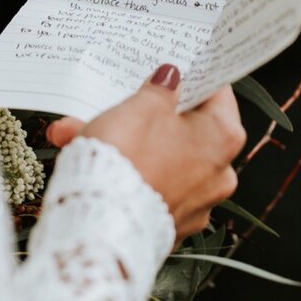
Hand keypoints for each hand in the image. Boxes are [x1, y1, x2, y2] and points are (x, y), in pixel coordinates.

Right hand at [47, 65, 244, 240]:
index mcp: (223, 138)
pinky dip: (122, 175)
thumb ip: (160, 89)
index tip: (174, 74)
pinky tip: (83, 161)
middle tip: (118, 105)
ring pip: (158, 160)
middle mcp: (218, 175)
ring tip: (77, 133)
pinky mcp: (169, 226)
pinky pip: (147, 188)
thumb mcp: (141, 107)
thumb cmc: (126, 160)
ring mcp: (195, 205)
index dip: (193, 81)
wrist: (100, 226)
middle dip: (144, 117)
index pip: (217, 96)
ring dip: (123, 145)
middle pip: (184, 131)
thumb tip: (171, 79)